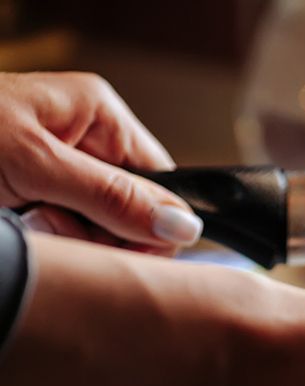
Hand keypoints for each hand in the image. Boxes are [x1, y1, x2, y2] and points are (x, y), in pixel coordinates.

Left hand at [0, 72, 201, 252]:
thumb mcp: (35, 163)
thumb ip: (110, 196)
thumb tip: (184, 225)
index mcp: (101, 116)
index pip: (163, 184)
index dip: (152, 226)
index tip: (122, 250)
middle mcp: (89, 138)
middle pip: (133, 212)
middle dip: (96, 232)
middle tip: (49, 222)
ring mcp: (64, 166)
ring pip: (98, 228)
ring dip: (64, 237)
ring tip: (26, 221)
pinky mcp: (39, 190)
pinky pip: (65, 230)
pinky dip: (45, 238)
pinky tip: (20, 224)